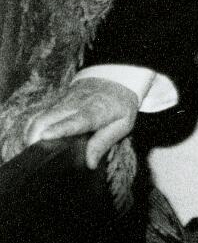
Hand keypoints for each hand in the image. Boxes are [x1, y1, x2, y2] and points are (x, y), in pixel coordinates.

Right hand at [24, 78, 138, 169]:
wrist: (113, 78)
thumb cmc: (119, 104)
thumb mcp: (122, 124)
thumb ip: (104, 142)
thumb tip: (90, 163)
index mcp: (94, 111)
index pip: (75, 121)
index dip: (59, 129)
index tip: (44, 136)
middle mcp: (73, 105)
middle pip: (47, 118)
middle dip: (34, 136)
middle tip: (35, 156)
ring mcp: (62, 102)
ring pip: (38, 117)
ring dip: (30, 134)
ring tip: (31, 152)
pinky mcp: (55, 102)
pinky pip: (39, 116)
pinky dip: (32, 129)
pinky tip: (33, 142)